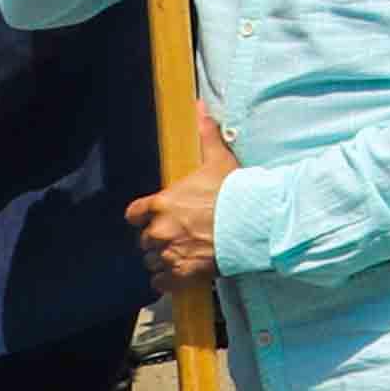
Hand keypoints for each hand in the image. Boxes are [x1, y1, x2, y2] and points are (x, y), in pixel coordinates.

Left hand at [129, 120, 240, 292]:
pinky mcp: (181, 274)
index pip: (134, 214)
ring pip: (152, 261)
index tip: (153, 216)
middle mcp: (159, 231)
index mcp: (161, 204)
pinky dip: (167, 279)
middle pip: (144, 240)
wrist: (255, 222)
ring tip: (182, 252)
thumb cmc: (235, 190)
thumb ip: (204, 135)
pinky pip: (160, 282)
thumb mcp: (218, 159)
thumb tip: (198, 107)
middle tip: (178, 233)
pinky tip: (180, 271)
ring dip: (163, 258)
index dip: (143, 215)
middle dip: (158, 237)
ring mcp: (169, 254)